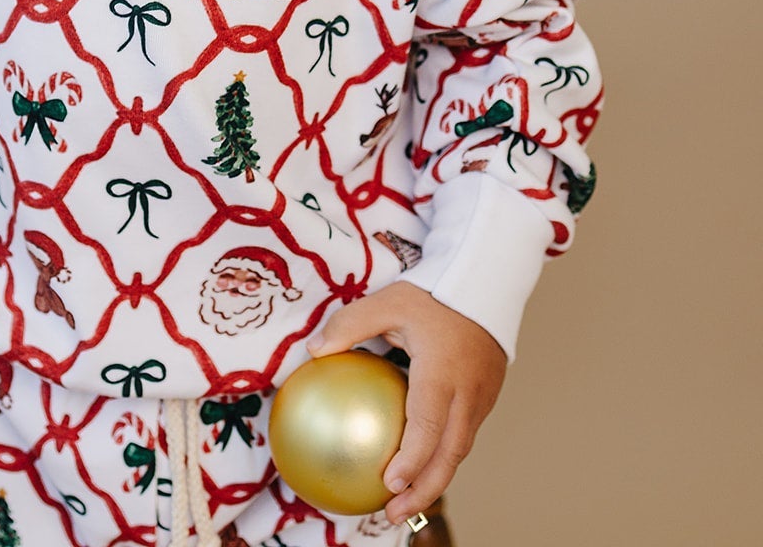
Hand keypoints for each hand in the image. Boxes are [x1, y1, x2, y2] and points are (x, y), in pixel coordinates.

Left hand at [306, 281, 505, 526]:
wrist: (485, 286)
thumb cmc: (432, 295)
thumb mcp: (389, 301)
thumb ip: (351, 324)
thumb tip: (314, 351)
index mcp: (442, 372)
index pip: (427, 425)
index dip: (411, 459)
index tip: (389, 483)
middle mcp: (467, 393)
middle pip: (449, 455)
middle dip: (422, 491)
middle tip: (392, 514)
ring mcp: (481, 400)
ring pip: (459, 451)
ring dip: (434, 481)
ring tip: (403, 503)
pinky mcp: (486, 400)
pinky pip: (463, 436)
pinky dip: (442, 458)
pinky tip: (418, 467)